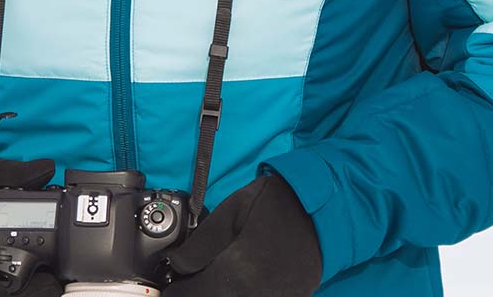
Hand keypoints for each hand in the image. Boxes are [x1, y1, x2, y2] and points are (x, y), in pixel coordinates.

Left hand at [164, 174, 322, 295]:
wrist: (320, 209)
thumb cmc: (274, 204)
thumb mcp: (233, 211)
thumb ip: (202, 243)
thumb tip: (176, 265)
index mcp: (238, 272)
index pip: (193, 296)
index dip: (177, 291)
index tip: (172, 284)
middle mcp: (255, 296)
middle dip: (197, 293)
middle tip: (190, 281)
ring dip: (217, 294)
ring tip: (211, 280)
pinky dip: (238, 295)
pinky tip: (235, 285)